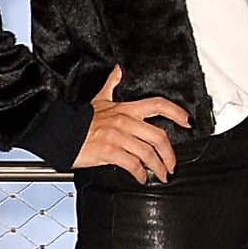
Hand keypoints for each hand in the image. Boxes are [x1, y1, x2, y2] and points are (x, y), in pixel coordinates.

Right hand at [72, 64, 187, 180]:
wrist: (61, 135)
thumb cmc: (81, 121)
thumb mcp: (99, 99)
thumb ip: (112, 85)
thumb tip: (118, 70)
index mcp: (125, 108)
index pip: (157, 104)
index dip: (176, 112)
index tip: (187, 122)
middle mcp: (124, 121)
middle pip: (158, 136)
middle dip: (170, 154)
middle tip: (172, 164)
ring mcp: (117, 136)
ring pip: (148, 153)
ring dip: (158, 167)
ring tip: (160, 174)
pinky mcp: (109, 151)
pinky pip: (132, 164)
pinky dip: (140, 174)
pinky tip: (141, 178)